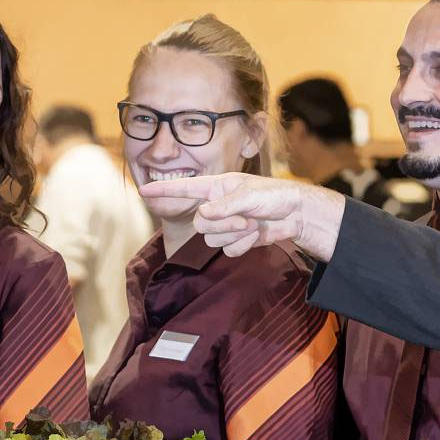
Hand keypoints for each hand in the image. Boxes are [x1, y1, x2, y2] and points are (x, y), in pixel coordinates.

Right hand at [140, 173, 345, 259]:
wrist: (296, 215)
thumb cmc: (275, 196)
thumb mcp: (249, 195)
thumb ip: (224, 206)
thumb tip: (202, 216)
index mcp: (217, 188)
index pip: (184, 188)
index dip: (164, 189)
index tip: (144, 189)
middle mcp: (217, 206)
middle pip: (200, 223)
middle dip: (223, 224)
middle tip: (245, 219)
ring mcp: (225, 225)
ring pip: (212, 239)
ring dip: (235, 234)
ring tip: (252, 225)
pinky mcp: (236, 241)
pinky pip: (227, 251)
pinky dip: (242, 245)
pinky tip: (256, 236)